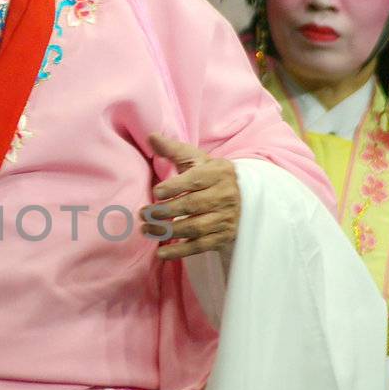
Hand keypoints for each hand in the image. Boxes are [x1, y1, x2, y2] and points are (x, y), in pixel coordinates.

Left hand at [146, 133, 240, 259]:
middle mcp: (225, 195)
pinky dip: (179, 251)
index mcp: (219, 173)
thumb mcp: (198, 160)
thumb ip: (174, 150)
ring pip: (194, 227)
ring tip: (146, 229)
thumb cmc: (212, 176)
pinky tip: (161, 253)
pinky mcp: (223, 236)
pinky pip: (200, 246)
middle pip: (191, 205)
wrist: (245, 198)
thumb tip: (151, 136)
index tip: (156, 192)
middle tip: (143, 213)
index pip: (195, 180)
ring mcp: (226, 218)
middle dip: (164, 211)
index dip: (174, 187)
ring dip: (167, 231)